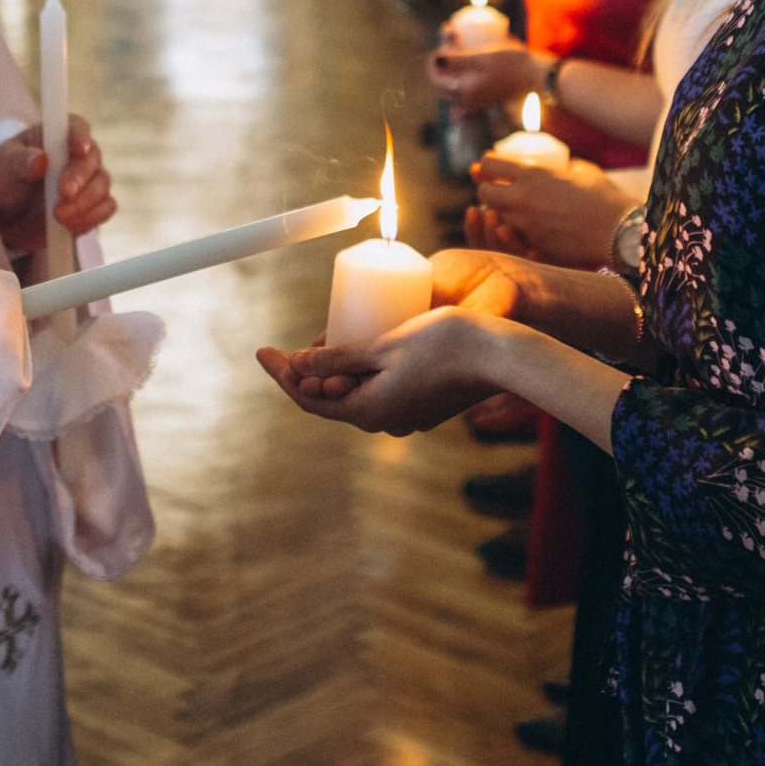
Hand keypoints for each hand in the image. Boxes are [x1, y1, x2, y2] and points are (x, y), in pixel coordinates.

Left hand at [0, 113, 115, 256]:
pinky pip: (105, 209)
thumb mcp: (3, 166)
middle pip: (93, 159)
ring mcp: (89, 180)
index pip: (77, 127)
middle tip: (64, 193)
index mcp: (57, 134)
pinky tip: (69, 226)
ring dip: (83, 203)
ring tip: (58, 216)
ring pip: (102, 186)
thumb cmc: (5, 177)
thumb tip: (40, 160)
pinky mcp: (93, 205)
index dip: (80, 137)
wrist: (7, 211)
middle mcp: (80, 154)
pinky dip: (90, 218)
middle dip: (80, 178)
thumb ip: (20, 161)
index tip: (78, 150)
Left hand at [255, 308, 513, 434]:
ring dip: (331, 374)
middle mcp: (385, 421)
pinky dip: (357, 373)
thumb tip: (297, 369)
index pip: (307, 399)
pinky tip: (355, 351)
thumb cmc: (445, 344)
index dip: (280, 374)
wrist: (503, 356)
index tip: (261, 350)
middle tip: (280, 350)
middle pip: (328, 400)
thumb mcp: (383, 346)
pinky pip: (377, 390)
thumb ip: (338, 360)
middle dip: (302, 376)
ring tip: (314, 347)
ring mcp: (405, 414)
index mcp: (369, 411)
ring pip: (354, 394)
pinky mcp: (421, 403)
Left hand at [430, 44, 540, 110]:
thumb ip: (459, 59)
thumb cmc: (512, 64)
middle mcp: (467, 101)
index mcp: (464, 90)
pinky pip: (462, 99)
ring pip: (451, 93)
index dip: (432, 63)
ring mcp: (476, 103)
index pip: (436, 79)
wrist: (536, 78)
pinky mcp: (485, 101)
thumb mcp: (484, 57)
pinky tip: (462, 77)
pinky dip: (458, 88)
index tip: (438, 48)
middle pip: (441, 88)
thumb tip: (438, 57)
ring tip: (454, 58)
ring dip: (447, 76)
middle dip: (438, 69)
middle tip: (445, 51)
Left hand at [469, 156, 632, 269]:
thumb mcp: (580, 169)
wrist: (618, 230)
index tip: (489, 169)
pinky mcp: (533, 244)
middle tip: (499, 192)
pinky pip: (511, 237)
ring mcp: (526, 223)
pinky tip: (525, 230)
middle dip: (488, 191)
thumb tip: (555, 166)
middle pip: (483, 192)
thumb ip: (558, 166)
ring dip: (499, 213)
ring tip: (514, 212)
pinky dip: (513, 233)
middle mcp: (523, 196)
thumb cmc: (604, 196)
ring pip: (494, 217)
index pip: (489, 164)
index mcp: (533, 172)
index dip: (486, 166)